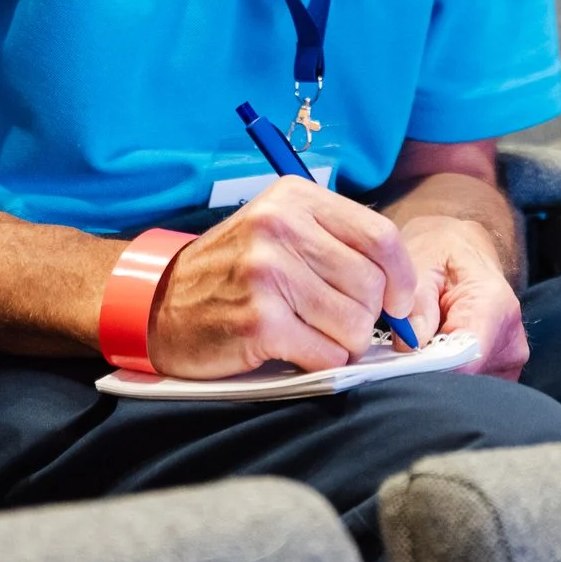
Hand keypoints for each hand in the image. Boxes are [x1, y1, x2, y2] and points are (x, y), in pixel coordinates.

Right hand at [145, 179, 417, 377]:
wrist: (158, 304)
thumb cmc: (233, 273)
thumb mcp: (281, 232)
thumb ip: (337, 245)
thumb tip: (402, 291)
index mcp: (295, 199)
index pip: (381, 236)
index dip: (402, 277)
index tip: (400, 302)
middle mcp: (281, 229)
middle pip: (371, 284)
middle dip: (367, 316)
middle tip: (340, 324)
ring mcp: (267, 274)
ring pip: (354, 323)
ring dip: (344, 343)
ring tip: (314, 336)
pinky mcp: (258, 321)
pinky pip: (326, 354)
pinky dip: (321, 361)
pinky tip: (296, 351)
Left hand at [402, 214, 529, 379]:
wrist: (463, 248)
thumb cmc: (441, 251)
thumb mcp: (421, 261)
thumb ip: (417, 300)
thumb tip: (412, 343)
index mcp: (495, 305)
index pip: (466, 362)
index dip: (429, 371)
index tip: (401, 366)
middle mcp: (511, 337)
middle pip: (467, 382)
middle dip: (429, 376)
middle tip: (401, 357)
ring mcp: (510, 358)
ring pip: (467, 389)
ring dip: (436, 378)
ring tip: (418, 349)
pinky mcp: (501, 370)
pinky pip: (470, 388)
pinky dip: (446, 379)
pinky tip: (433, 356)